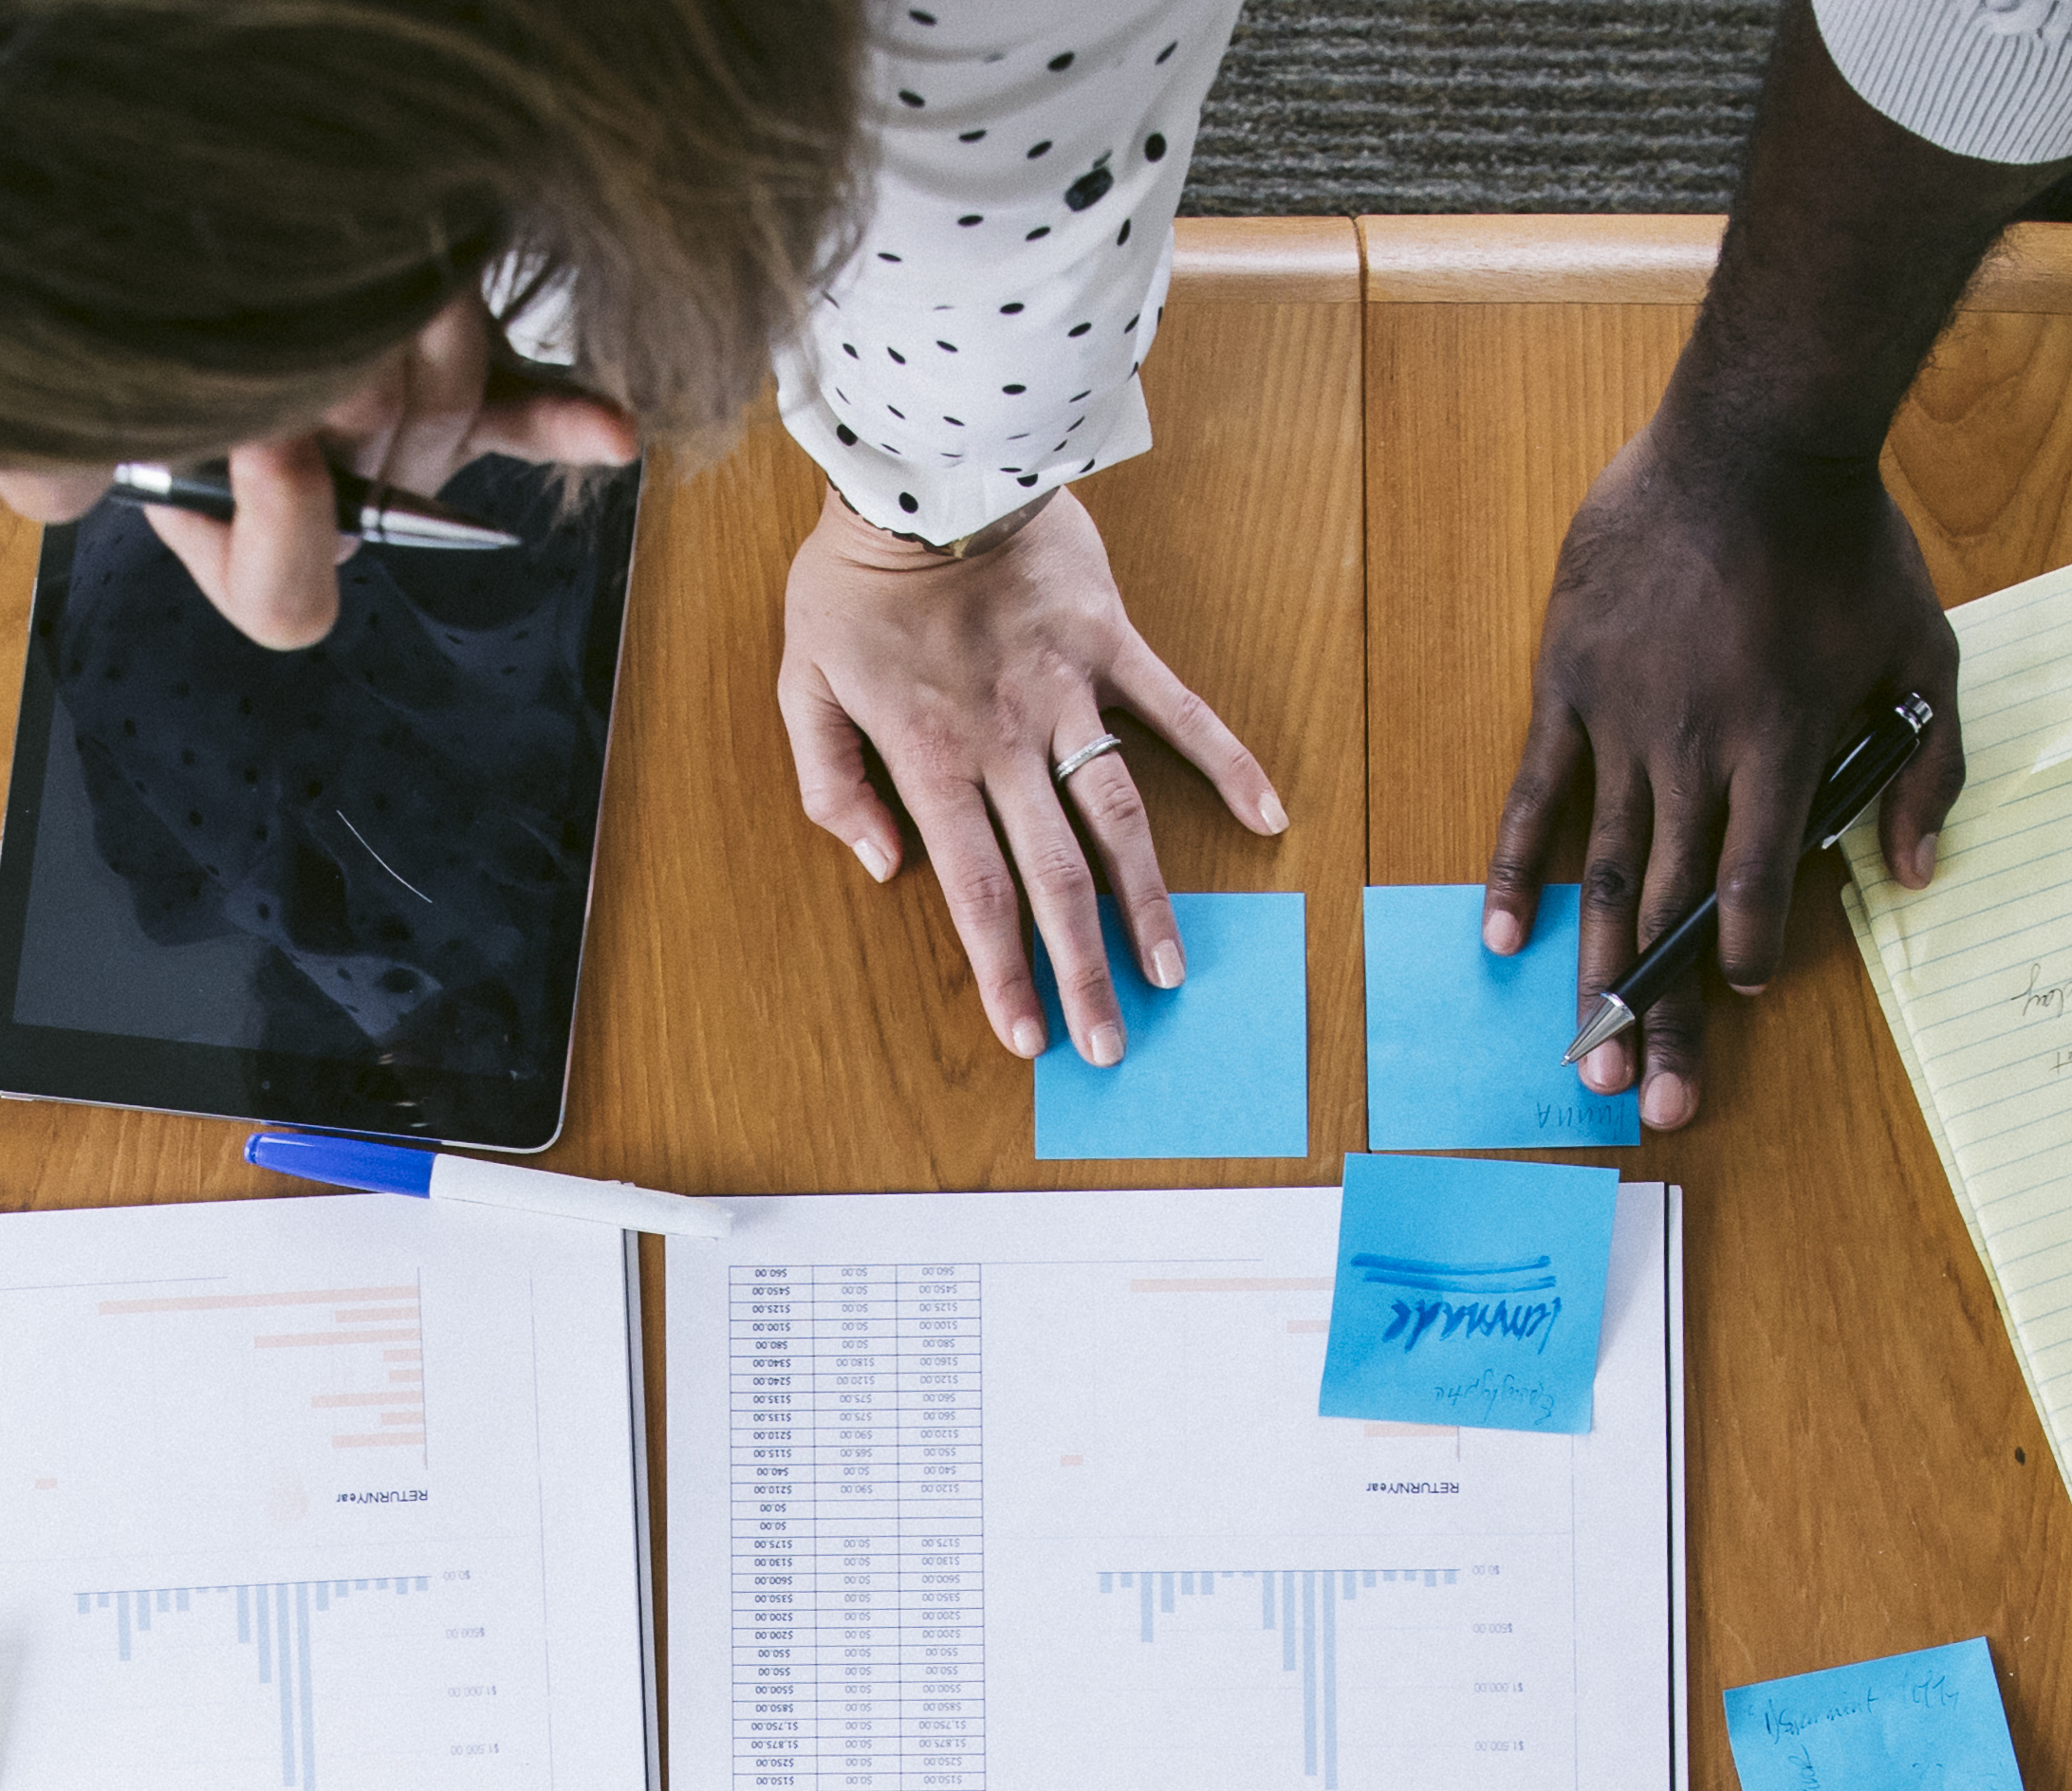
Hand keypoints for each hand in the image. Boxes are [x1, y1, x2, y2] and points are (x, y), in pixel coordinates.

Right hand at [0, 293, 639, 653]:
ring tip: (371, 271)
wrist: (172, 244)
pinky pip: (522, 404)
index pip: (290, 596)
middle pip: (385, 480)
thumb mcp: (55, 408)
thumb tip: (54, 489)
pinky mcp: (456, 365)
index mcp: (253, 544)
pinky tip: (613, 433)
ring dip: (424, 349)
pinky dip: (564, 416)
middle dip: (354, 400)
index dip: (288, 528)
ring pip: (451, 413)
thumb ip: (46, 460)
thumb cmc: (111, 336)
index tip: (265, 442)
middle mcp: (344, 500)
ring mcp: (410, 439)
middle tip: (313, 326)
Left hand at [778, 489, 1285, 1069]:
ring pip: (1119, 816)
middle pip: (1056, 877)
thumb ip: (830, 782)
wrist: (924, 467)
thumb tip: (880, 864)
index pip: (974, 890)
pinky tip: (1268, 815)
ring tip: (1175, 970)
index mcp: (932, 760)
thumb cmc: (854, 579)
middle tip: (1112, 1043)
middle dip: (1084, 970)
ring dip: (1150, 900)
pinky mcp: (1111, 641)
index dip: (1003, 970)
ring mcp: (1068, 692)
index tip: (1029, 1037)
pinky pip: (1179, 708)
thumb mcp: (803, 682)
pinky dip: (1226, 761)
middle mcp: (1008, 741)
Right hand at [1490, 421, 1965, 1131]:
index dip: (1744, 955)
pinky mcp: (1568, 683)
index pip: (1758, 885)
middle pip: (1679, 905)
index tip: (1737, 996)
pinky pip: (1533, 793)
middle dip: (1662, 1011)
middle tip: (1645, 1101)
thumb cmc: (1845, 542)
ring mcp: (1625, 718)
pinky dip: (1516, 869)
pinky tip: (1503, 941)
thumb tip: (1916, 875)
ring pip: (1608, 868)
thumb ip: (1927, 771)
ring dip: (1595, 968)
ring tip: (1582, 1050)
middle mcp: (1698, 747)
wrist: (1753, 432)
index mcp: (1784, 744)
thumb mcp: (1925, 651)